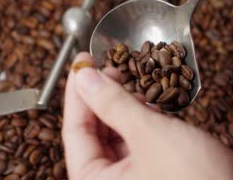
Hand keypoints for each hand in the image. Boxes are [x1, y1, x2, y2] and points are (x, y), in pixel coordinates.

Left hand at [63, 52, 232, 179]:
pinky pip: (141, 137)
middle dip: (102, 97)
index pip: (74, 131)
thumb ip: (113, 104)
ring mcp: (137, 174)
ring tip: (130, 80)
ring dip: (123, 105)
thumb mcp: (148, 134)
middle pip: (94, 131)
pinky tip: (149, 100)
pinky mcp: (159, 167)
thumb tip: (85, 78)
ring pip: (119, 132)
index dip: (77, 93)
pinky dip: (143, 116)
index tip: (82, 64)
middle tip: (110, 67)